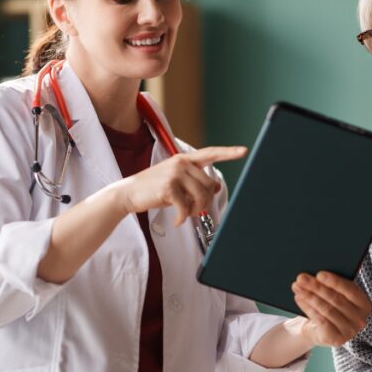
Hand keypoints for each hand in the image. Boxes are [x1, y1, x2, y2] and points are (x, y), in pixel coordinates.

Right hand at [115, 146, 245, 225]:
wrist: (128, 193)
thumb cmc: (153, 188)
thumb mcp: (176, 182)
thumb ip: (195, 182)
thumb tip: (216, 187)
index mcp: (183, 159)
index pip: (210, 153)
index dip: (228, 152)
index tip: (243, 151)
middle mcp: (181, 163)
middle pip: (208, 185)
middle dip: (204, 202)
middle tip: (193, 210)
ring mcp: (174, 174)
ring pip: (201, 196)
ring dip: (195, 210)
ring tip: (186, 214)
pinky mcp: (169, 187)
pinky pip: (186, 207)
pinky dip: (183, 218)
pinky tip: (177, 220)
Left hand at [291, 271, 370, 346]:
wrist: (320, 330)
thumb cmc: (329, 306)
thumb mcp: (334, 294)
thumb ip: (331, 285)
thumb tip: (315, 275)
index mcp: (364, 304)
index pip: (351, 290)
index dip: (335, 282)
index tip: (319, 274)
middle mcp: (360, 319)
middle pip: (336, 299)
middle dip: (317, 287)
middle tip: (302, 278)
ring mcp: (350, 331)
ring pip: (327, 309)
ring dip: (310, 297)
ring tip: (297, 287)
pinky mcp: (337, 339)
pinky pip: (321, 320)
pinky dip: (308, 308)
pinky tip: (299, 298)